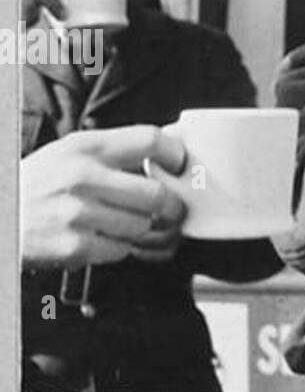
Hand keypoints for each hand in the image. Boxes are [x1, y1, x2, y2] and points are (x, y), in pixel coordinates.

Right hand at [21, 125, 188, 269]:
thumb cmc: (38, 183)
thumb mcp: (70, 151)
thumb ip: (113, 150)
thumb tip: (165, 155)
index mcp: (86, 147)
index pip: (149, 140)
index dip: (174, 154)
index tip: (179, 165)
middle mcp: (82, 177)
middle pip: (155, 194)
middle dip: (169, 205)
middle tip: (169, 209)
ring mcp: (76, 214)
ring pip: (142, 225)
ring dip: (142, 229)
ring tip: (129, 224)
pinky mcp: (72, 247)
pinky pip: (120, 250)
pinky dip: (119, 248)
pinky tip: (104, 239)